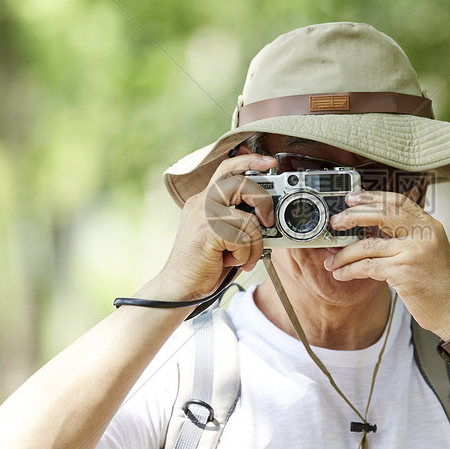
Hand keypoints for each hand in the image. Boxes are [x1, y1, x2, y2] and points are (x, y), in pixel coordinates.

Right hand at [159, 153, 276, 299]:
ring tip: (243, 256)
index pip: (227, 168)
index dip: (250, 160)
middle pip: (241, 182)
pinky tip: (232, 262)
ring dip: (254, 244)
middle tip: (267, 222)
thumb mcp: (223, 236)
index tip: (270, 162)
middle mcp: (202, 203)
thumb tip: (267, 215)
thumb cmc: (204, 265)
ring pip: (248, 218)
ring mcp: (203, 215)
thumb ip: (239, 220)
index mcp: (204, 200)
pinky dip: (245, 255)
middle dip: (263, 201)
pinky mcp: (208, 231)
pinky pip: (243, 238)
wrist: (180, 287)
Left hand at [326, 191, 449, 338]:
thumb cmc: (439, 283)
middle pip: (381, 214)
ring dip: (344, 254)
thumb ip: (407, 236)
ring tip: (332, 260)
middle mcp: (423, 234)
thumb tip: (369, 230)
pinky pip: (367, 267)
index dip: (372, 197)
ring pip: (368, 245)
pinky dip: (350, 270)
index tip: (352, 198)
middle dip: (353, 216)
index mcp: (430, 225)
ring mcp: (413, 252)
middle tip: (335, 222)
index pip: (398, 202)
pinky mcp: (403, 272)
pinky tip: (341, 274)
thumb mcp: (429, 250)